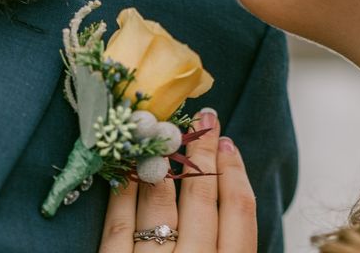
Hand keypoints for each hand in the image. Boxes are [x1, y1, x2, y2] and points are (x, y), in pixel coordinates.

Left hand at [98, 109, 256, 252]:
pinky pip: (119, 223)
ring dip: (161, 162)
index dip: (235, 172)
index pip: (240, 212)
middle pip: (201, 197)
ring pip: (159, 203)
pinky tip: (127, 169)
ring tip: (163, 133)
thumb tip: (222, 192)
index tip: (228, 143)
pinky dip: (123, 192)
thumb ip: (223, 243)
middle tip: (205, 118)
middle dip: (203, 151)